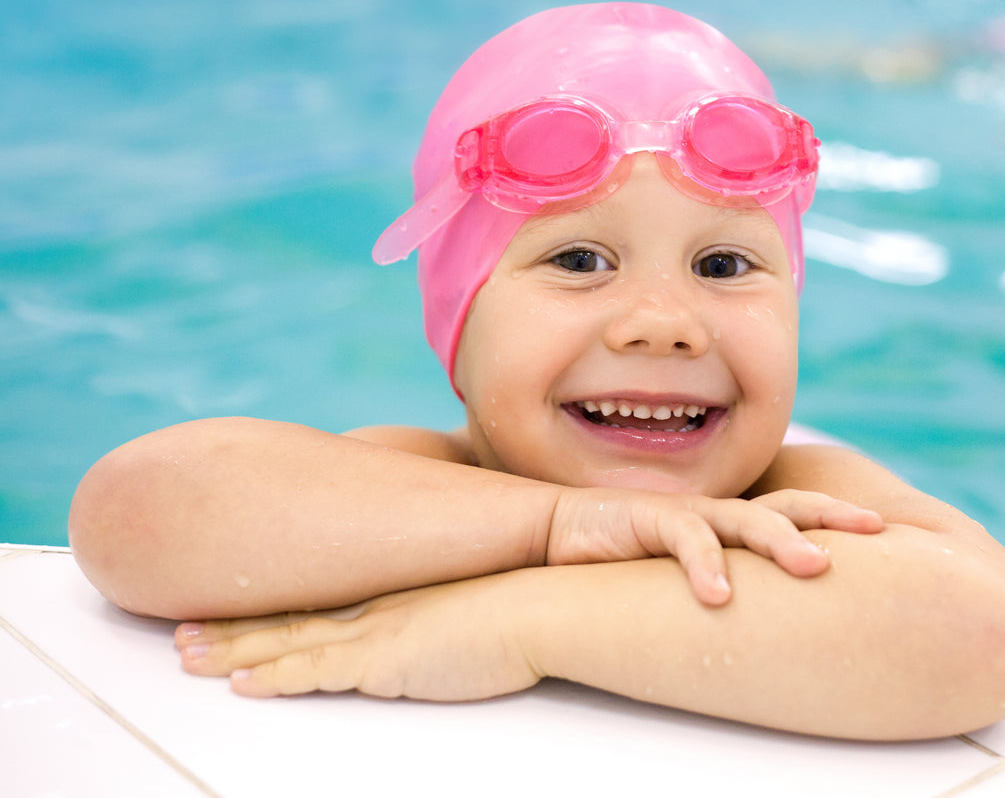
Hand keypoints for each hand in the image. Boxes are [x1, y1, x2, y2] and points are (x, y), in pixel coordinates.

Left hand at [176, 573, 533, 700]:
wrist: (548, 604)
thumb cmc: (532, 605)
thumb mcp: (486, 605)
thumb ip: (457, 614)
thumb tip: (456, 625)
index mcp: (398, 594)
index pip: (320, 603)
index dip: (271, 609)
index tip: (232, 608)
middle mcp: (378, 607)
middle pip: (288, 618)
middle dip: (230, 629)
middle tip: (181, 634)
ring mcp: (377, 632)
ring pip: (286, 643)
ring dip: (233, 651)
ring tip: (186, 656)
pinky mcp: (385, 660)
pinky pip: (315, 671)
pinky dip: (273, 677)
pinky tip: (242, 684)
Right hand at [546, 487, 882, 605]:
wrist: (561, 532)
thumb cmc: (631, 557)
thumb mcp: (691, 571)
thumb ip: (734, 583)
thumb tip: (778, 625)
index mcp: (735, 521)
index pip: (798, 512)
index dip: (839, 516)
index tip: (886, 529)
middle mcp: (720, 512)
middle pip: (788, 506)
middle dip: (832, 515)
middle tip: (875, 529)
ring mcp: (689, 512)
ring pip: (748, 519)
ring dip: (784, 541)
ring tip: (818, 567)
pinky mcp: (651, 518)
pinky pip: (686, 539)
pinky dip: (705, 566)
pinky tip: (720, 597)